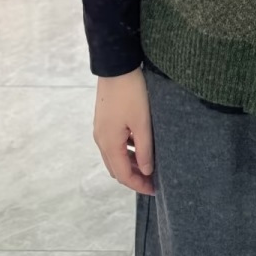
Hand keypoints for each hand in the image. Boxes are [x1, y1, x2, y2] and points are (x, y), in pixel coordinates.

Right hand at [93, 67, 156, 195]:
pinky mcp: (104, 121)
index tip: (155, 190)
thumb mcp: (143, 122)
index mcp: (109, 144)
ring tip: (150, 164)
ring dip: (130, 164)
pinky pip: (114, 144)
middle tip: (153, 180)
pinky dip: (126, 151)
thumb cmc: (131, 93)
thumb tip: (146, 171)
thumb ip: (144, 149)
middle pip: (116, 168)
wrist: (116, 65)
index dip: (139, 185)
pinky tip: (140, 146)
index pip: (123, 175)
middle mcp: (101, 140)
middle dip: (134, 177)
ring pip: (115, 157)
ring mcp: (100, 130)